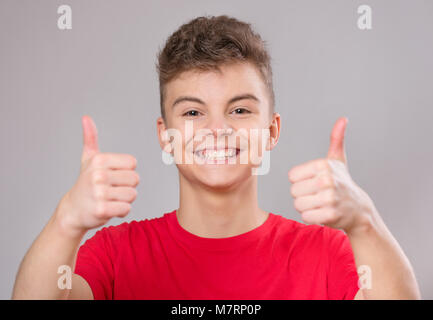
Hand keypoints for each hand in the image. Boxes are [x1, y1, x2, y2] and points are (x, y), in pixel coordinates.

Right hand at [56, 115, 139, 236]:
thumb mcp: (87, 159)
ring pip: (132, 195)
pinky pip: (126, 209)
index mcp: (99, 160)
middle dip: (127, 187)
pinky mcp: (101, 210)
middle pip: (135, 179)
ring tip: (109, 199)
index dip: (126, 171)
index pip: (132, 163)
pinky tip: (109, 209)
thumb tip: (86, 118)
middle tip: (111, 190)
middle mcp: (98, 174)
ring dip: (124, 200)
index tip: (112, 176)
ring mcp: (99, 193)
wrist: (73, 210)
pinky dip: (121, 211)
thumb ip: (90, 138)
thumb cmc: (85, 183)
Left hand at [288, 117, 376, 234]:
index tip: (314, 182)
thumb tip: (342, 119)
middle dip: (303, 196)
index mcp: (323, 165)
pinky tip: (323, 213)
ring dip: (307, 207)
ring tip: (320, 204)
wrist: (359, 209)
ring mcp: (329, 197)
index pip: (292, 176)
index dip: (301, 181)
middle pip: (293, 191)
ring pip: (298, 205)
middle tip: (318, 195)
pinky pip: (306, 217)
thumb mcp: (338, 160)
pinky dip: (312, 217)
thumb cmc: (342, 182)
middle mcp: (326, 179)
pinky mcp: (330, 214)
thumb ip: (336, 140)